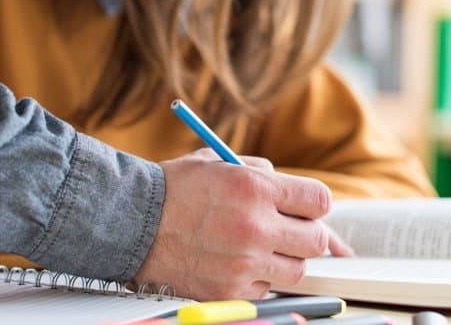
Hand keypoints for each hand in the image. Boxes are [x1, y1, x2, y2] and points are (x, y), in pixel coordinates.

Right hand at [133, 148, 332, 299]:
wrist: (130, 222)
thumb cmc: (174, 189)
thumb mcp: (219, 162)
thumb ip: (262, 173)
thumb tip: (299, 196)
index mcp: (255, 187)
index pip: (320, 201)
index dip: (313, 204)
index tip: (303, 207)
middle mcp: (255, 226)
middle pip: (316, 241)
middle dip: (305, 233)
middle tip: (285, 228)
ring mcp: (244, 262)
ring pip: (297, 270)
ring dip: (285, 259)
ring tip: (258, 245)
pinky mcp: (230, 289)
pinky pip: (266, 287)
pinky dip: (257, 277)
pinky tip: (235, 261)